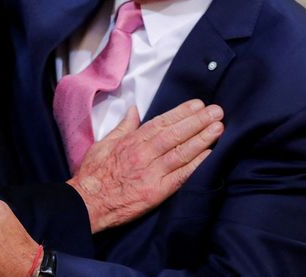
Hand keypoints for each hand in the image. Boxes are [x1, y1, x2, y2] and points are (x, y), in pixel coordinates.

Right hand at [68, 99, 223, 231]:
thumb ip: (124, 126)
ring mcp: (151, 173)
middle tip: (216, 111)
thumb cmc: (94, 173)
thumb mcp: (105, 143)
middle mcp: (143, 154)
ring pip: (181, 152)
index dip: (181, 112)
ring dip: (201, 139)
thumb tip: (134, 109)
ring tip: (218, 128)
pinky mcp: (156, 192)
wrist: (87, 202)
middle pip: (175, 134)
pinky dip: (195, 165)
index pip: (161, 122)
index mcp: (132, 141)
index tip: (197, 104)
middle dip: (198, 121)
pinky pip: (180, 176)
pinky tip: (209, 154)